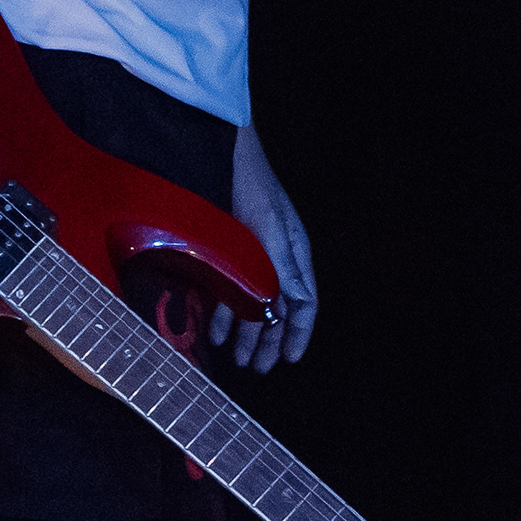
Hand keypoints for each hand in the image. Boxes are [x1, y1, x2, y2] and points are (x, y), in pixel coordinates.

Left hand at [209, 121, 316, 372]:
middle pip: (278, 310)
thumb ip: (286, 267)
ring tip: (237, 359)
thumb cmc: (252, 187)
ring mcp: (252, 256)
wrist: (220, 152)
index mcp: (296, 254)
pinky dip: (224, 313)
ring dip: (246, 333)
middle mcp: (276, 259)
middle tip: (258, 368)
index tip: (290, 359)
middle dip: (269, 341)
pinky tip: (215, 331)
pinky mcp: (228, 252)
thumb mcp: (272, 228)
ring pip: (253, 305)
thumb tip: (301, 302)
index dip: (298, 333)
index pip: (305, 303)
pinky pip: (229, 291)